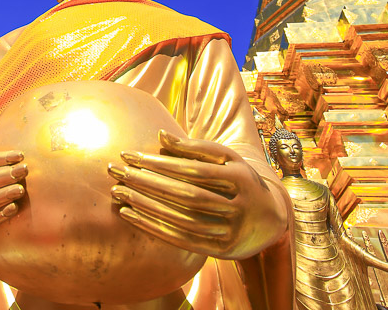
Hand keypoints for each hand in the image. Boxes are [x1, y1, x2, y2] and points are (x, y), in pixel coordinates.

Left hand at [108, 130, 277, 259]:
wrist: (271, 220)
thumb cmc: (240, 181)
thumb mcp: (227, 160)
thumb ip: (195, 148)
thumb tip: (160, 135)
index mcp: (240, 177)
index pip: (193, 170)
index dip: (160, 163)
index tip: (129, 155)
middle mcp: (238, 206)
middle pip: (186, 195)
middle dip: (147, 182)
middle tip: (116, 172)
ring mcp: (230, 231)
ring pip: (182, 219)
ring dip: (146, 206)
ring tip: (118, 192)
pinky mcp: (220, 251)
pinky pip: (181, 240)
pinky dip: (153, 227)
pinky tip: (130, 215)